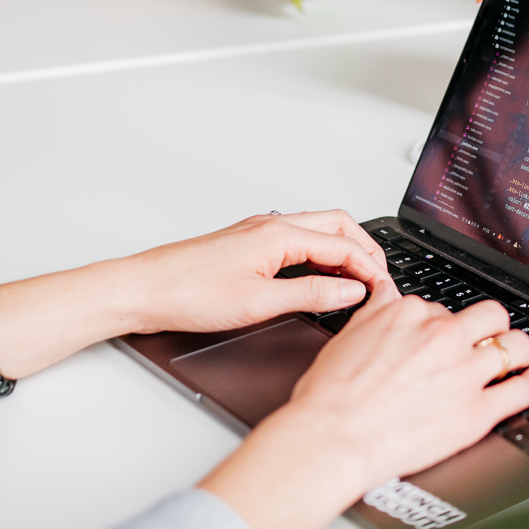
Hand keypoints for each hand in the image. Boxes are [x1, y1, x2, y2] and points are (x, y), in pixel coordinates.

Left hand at [0, 211, 395, 381]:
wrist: (143, 291)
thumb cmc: (188, 293)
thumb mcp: (260, 303)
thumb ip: (312, 297)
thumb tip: (350, 293)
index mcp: (278, 235)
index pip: (343, 244)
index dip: (371, 269)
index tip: (386, 291)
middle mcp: (269, 226)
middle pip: (337, 225)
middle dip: (365, 249)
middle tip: (381, 278)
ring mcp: (257, 233)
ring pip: (317, 230)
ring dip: (344, 249)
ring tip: (359, 279)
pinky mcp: (246, 245)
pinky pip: (297, 241)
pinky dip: (320, 255)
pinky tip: (320, 278)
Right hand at [199, 296, 528, 528]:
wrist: (332, 437)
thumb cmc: (331, 395)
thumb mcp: (349, 334)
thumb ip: (376, 308)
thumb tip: (386, 289)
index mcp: (411, 314)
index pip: (442, 307)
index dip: (443, 323)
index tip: (443, 335)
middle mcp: (442, 337)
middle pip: (491, 315)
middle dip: (492, 324)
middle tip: (490, 336)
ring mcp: (463, 373)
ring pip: (514, 347)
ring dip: (519, 349)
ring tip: (520, 355)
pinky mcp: (476, 412)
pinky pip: (521, 390)